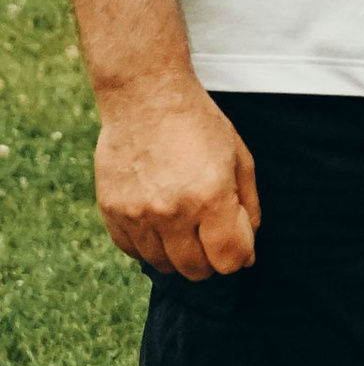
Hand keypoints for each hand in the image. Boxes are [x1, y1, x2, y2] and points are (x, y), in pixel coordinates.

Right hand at [94, 79, 259, 279]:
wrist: (146, 95)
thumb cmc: (199, 124)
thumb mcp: (239, 158)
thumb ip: (248, 207)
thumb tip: (246, 250)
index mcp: (210, 198)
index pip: (229, 260)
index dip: (240, 256)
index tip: (239, 243)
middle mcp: (171, 212)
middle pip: (195, 270)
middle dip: (211, 260)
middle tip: (212, 237)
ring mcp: (137, 214)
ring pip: (162, 264)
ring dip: (179, 255)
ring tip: (185, 227)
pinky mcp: (112, 210)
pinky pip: (133, 251)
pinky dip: (150, 246)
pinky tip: (160, 224)